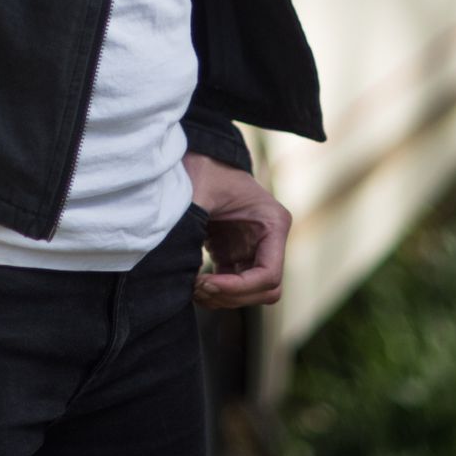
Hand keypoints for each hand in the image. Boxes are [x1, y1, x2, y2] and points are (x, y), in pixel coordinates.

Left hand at [184, 150, 291, 309]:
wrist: (199, 157)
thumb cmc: (205, 168)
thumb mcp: (200, 192)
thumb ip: (193, 221)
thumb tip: (182, 262)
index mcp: (273, 223)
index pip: (269, 275)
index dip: (239, 287)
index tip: (207, 282)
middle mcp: (270, 240)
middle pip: (265, 290)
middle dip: (231, 295)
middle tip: (198, 287)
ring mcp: (255, 249)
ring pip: (251, 293)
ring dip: (223, 298)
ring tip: (193, 288)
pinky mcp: (237, 254)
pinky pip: (235, 286)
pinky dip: (216, 291)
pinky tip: (193, 284)